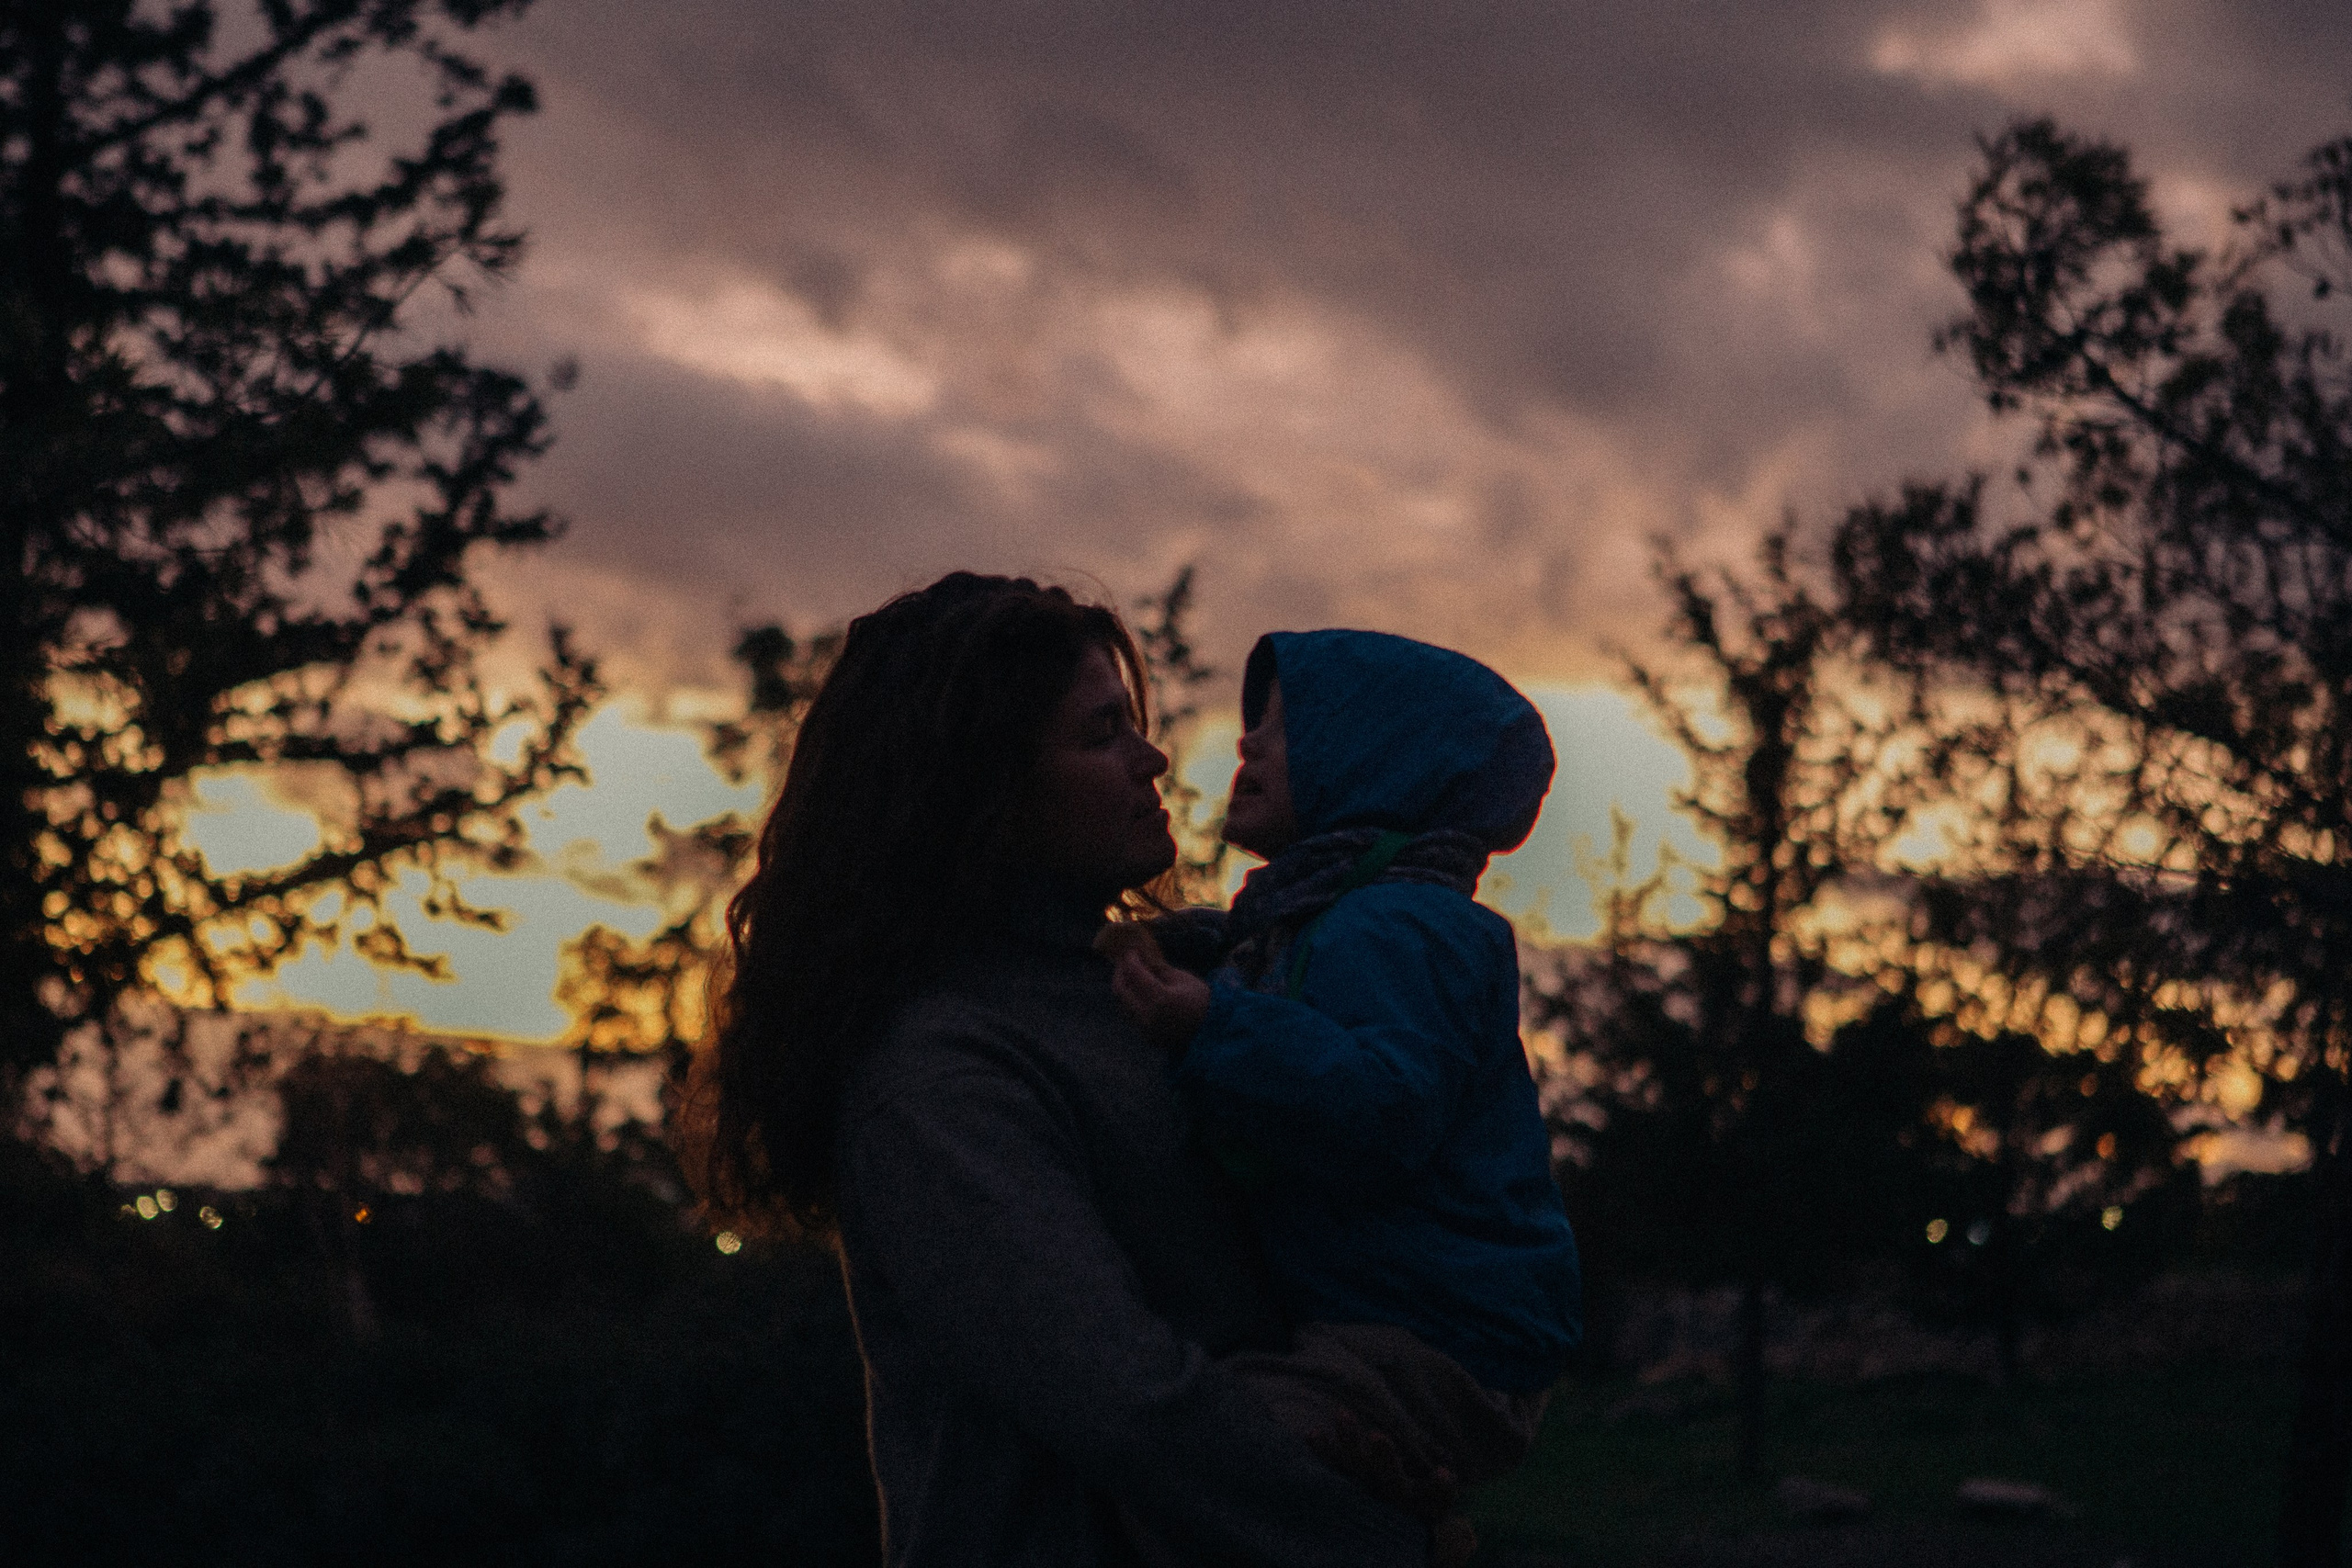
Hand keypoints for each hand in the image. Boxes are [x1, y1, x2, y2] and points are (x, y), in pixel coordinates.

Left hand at [1107, 936, 1211, 1050]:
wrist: (1211, 1031)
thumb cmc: (1200, 1001)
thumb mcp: (1182, 978)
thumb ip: (1158, 968)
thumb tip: (1142, 956)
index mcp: (1160, 999)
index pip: (1134, 973)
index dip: (1130, 958)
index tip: (1131, 949)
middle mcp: (1147, 1015)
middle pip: (1120, 990)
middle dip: (1120, 972)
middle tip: (1124, 960)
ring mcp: (1145, 1029)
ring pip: (1122, 1004)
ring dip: (1123, 987)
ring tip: (1129, 974)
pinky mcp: (1146, 1036)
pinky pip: (1131, 1015)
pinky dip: (1131, 1000)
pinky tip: (1137, 991)